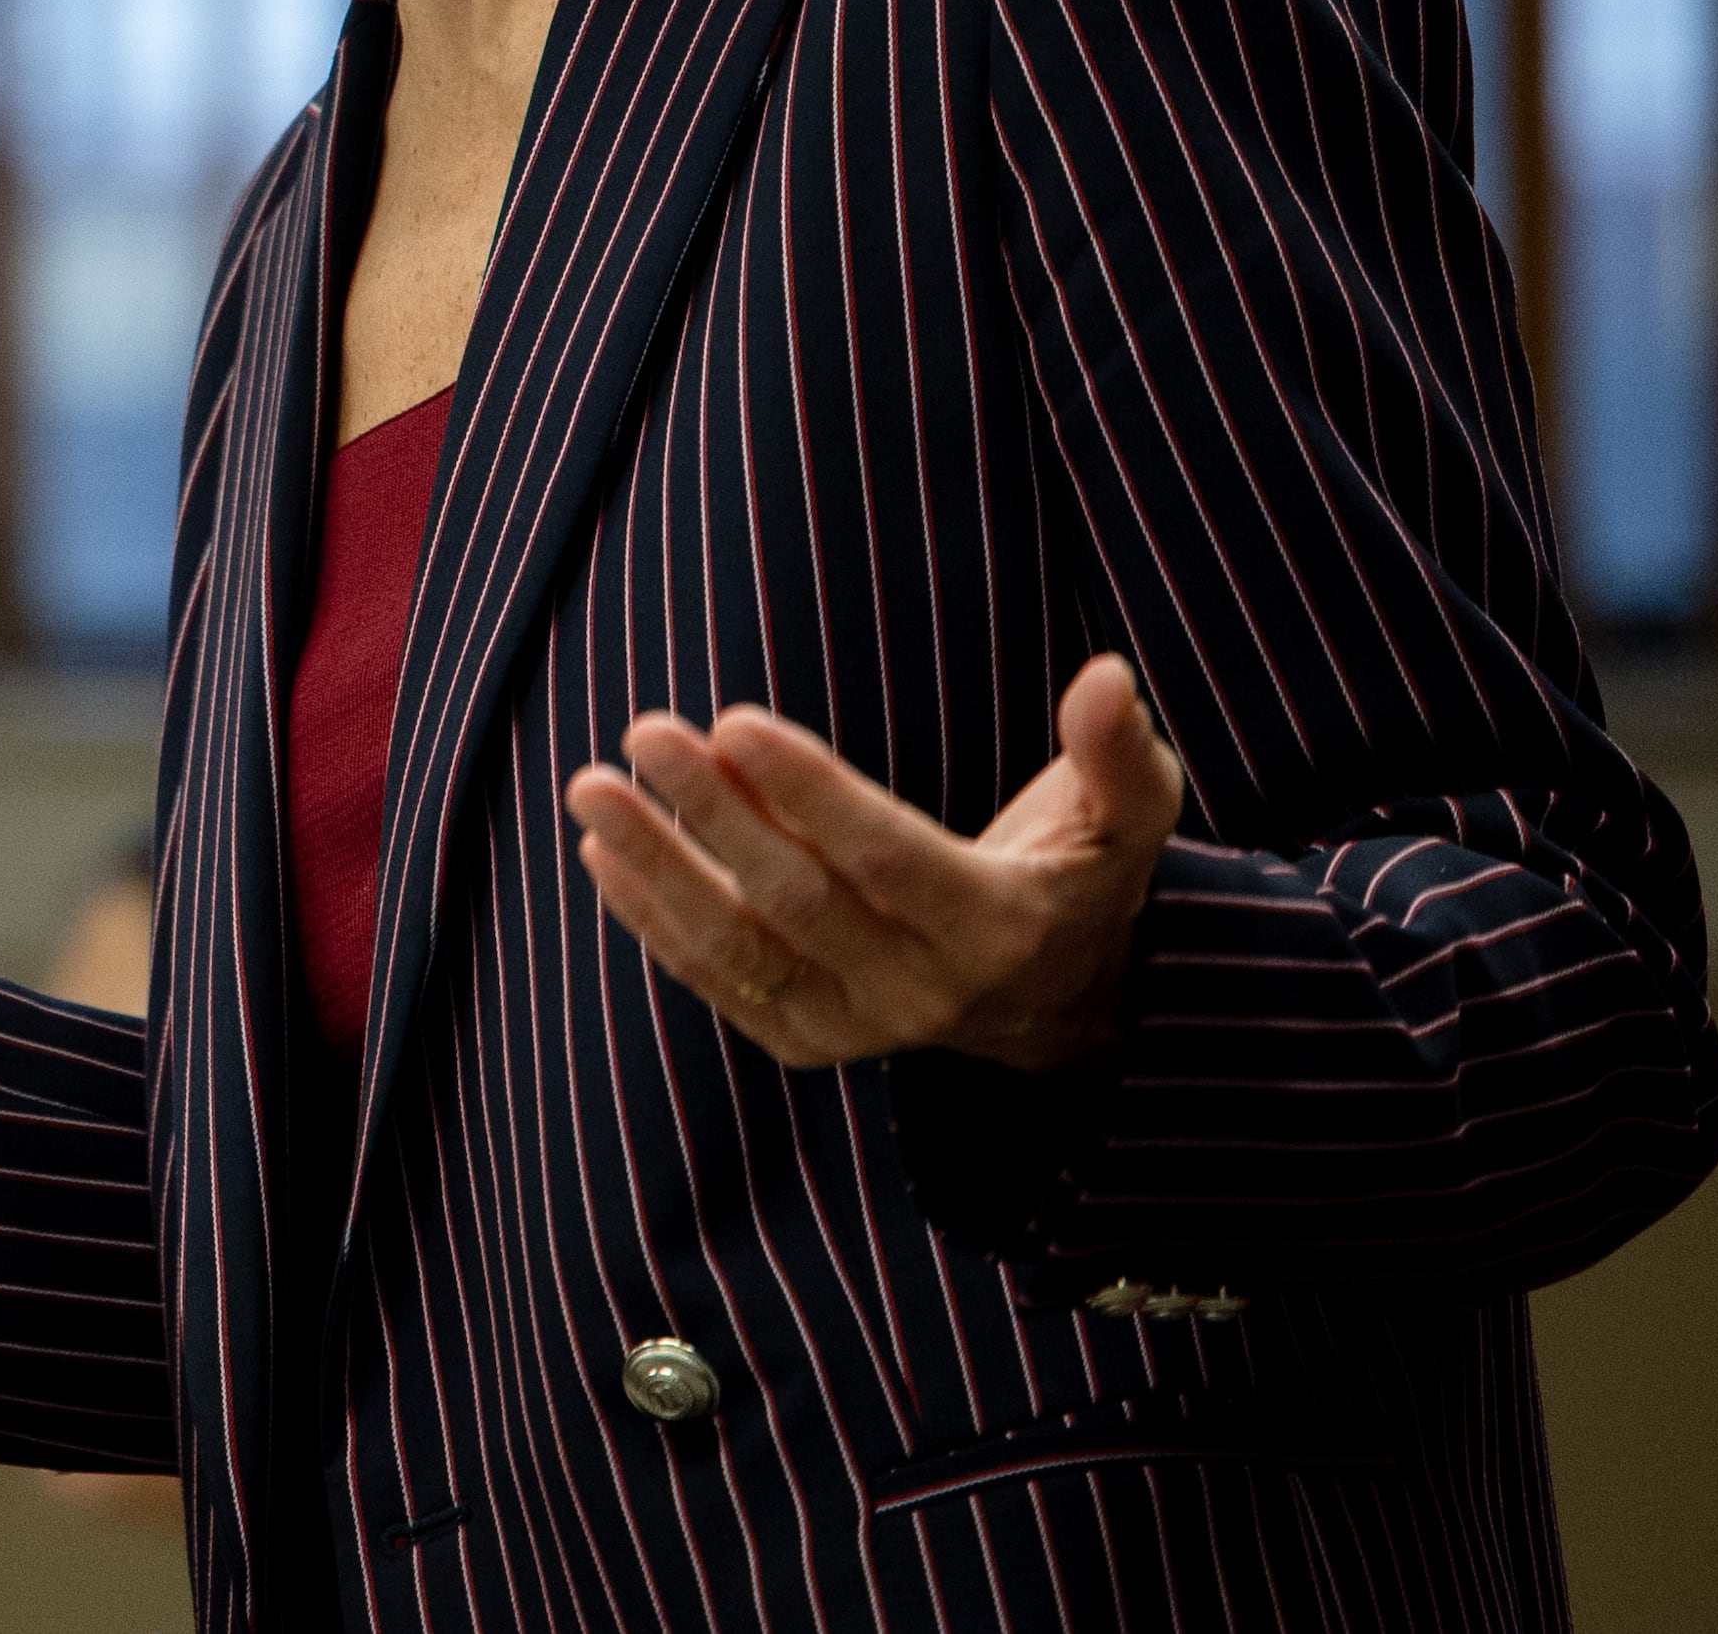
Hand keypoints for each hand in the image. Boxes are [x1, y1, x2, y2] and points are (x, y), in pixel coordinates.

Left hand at [562, 654, 1182, 1072]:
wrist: (1057, 1002)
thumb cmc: (1080, 875)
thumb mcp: (1126, 818)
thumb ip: (1118, 753)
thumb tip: (1107, 677)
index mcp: (999, 928)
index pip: (888, 858)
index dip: (811, 793)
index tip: (733, 721)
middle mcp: (925, 990)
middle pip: (800, 899)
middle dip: (715, 813)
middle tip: (646, 730)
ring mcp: (860, 1024)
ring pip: (742, 948)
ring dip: (657, 868)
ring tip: (591, 790)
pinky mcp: (810, 1040)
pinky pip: (720, 981)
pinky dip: (653, 920)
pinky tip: (602, 850)